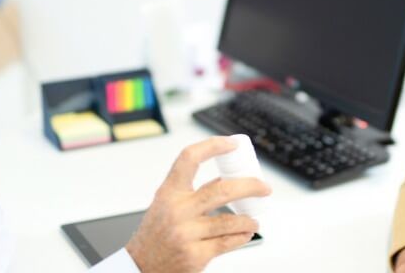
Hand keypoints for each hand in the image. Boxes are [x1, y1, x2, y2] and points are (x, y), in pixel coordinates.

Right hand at [125, 137, 271, 272]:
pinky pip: (228, 242)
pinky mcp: (196, 255)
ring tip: (253, 220)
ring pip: (230, 221)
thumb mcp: (165, 206)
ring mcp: (187, 234)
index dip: (213, 146)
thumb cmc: (155, 235)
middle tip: (264, 187)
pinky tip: (245, 234)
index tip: (233, 144)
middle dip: (250, 186)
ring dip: (248, 219)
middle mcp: (177, 211)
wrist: (140, 268)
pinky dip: (242, 237)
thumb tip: (225, 178)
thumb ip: (193, 192)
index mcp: (169, 193)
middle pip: (222, 190)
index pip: (190, 158)